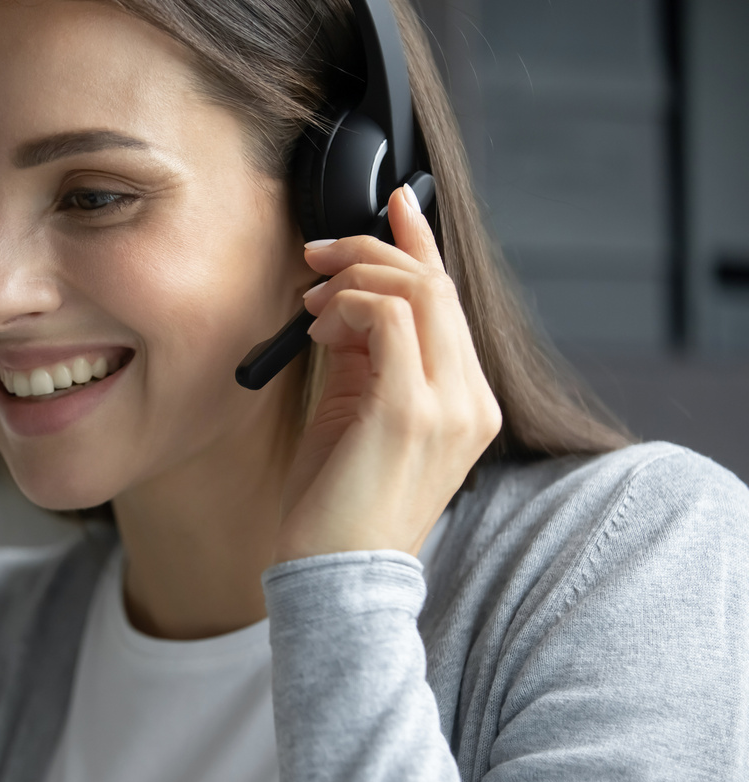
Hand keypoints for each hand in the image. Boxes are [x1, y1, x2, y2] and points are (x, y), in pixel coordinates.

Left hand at [273, 185, 501, 563]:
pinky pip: (389, 319)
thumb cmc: (336, 504)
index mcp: (466, 401)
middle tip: (314, 259)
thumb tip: (346, 300)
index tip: (394, 201)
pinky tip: (318, 334)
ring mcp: (449, 405)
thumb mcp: (358, 414)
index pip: (451, 301)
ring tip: (310, 308)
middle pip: (435, 284)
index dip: (422, 242)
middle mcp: (471, 400)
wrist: (334, 579)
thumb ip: (366, 356)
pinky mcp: (412, 410)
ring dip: (352, 281)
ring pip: (416, 291)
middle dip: (368, 252)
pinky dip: (347, 309)